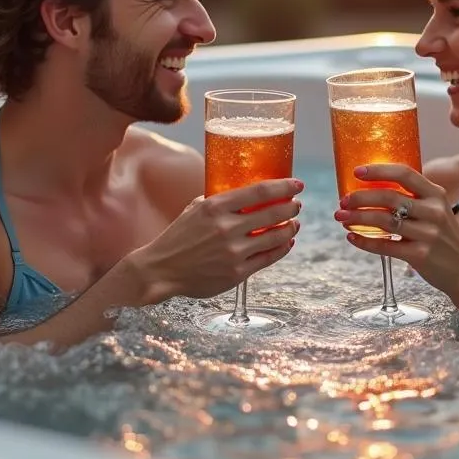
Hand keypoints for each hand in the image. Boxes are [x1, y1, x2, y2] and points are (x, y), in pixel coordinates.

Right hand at [132, 177, 302, 300]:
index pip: (259, 192)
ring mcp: (233, 252)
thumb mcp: (196, 208)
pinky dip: (282, 247)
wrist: (161, 269)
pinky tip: (286, 241)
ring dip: (290, 228)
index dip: (283, 187)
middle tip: (297, 204)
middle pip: (272, 213)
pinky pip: (268, 258)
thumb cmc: (179, 235)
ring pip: (275, 237)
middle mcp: (226, 228)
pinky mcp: (236, 273)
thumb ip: (220, 199)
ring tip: (294, 222)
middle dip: (291, 207)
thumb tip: (247, 192)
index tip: (297, 184)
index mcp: (215, 207)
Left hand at [334, 165, 458, 310]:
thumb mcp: (437, 210)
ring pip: (385, 221)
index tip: (357, 172)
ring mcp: (428, 234)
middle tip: (343, 200)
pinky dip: (365, 242)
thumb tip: (375, 185)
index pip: (404, 174)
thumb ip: (414, 197)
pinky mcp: (420, 255)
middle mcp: (433, 211)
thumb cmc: (444, 236)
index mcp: (435, 194)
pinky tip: (352, 237)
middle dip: (360, 198)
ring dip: (358, 218)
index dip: (378, 171)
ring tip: (341, 217)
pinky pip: (386, 246)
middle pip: (389, 198)